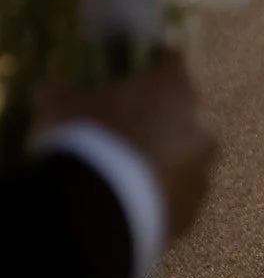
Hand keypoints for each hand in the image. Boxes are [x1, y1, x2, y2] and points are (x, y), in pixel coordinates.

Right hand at [31, 50, 216, 240]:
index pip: (172, 62)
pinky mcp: (193, 213)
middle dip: (161, 119)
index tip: (133, 74)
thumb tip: (49, 87)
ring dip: (166, 161)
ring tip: (129, 173)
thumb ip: (59, 92)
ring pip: (188, 159)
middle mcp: (198, 127)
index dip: (152, 67)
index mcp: (171, 89)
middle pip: (184, 114)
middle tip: (129, 128)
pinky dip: (163, 198)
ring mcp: (201, 174)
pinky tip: (135, 204)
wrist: (95, 215)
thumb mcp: (58, 107)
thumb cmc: (83, 142)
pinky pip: (180, 198)